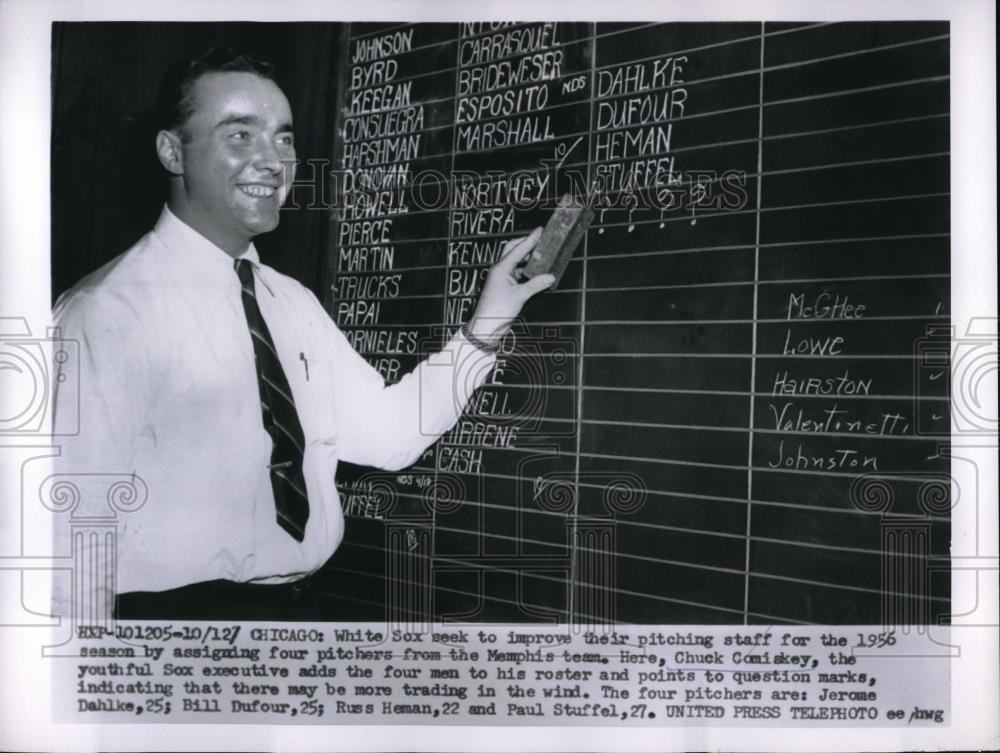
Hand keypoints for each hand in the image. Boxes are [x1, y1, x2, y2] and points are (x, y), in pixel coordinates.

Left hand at [466, 228, 555, 345]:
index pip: (518, 249)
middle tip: (539, 239)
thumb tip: (550, 277)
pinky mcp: (505, 288)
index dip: (530, 239)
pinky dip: (527, 272)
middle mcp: (500, 271)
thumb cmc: (496, 311)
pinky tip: (536, 273)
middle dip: (526, 244)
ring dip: (527, 258)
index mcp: (501, 269)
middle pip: (513, 250)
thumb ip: (536, 285)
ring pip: (515, 263)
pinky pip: (517, 274)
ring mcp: (502, 279)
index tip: (540, 230)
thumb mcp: (519, 296)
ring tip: (541, 255)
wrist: (486, 327)